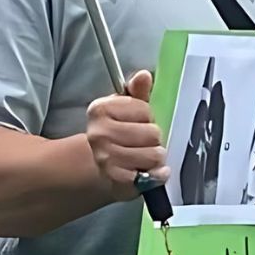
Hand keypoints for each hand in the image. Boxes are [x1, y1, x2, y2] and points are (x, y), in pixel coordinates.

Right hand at [85, 70, 167, 201]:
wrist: (104, 163)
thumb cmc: (121, 130)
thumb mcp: (129, 106)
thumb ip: (137, 90)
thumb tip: (144, 76)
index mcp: (100, 109)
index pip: (144, 109)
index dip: (147, 116)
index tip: (139, 120)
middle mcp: (98, 133)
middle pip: (151, 133)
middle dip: (154, 137)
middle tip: (144, 141)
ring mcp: (105, 158)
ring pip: (153, 154)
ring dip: (156, 156)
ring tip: (147, 155)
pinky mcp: (115, 179)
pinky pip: (148, 176)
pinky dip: (155, 175)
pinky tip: (149, 171)